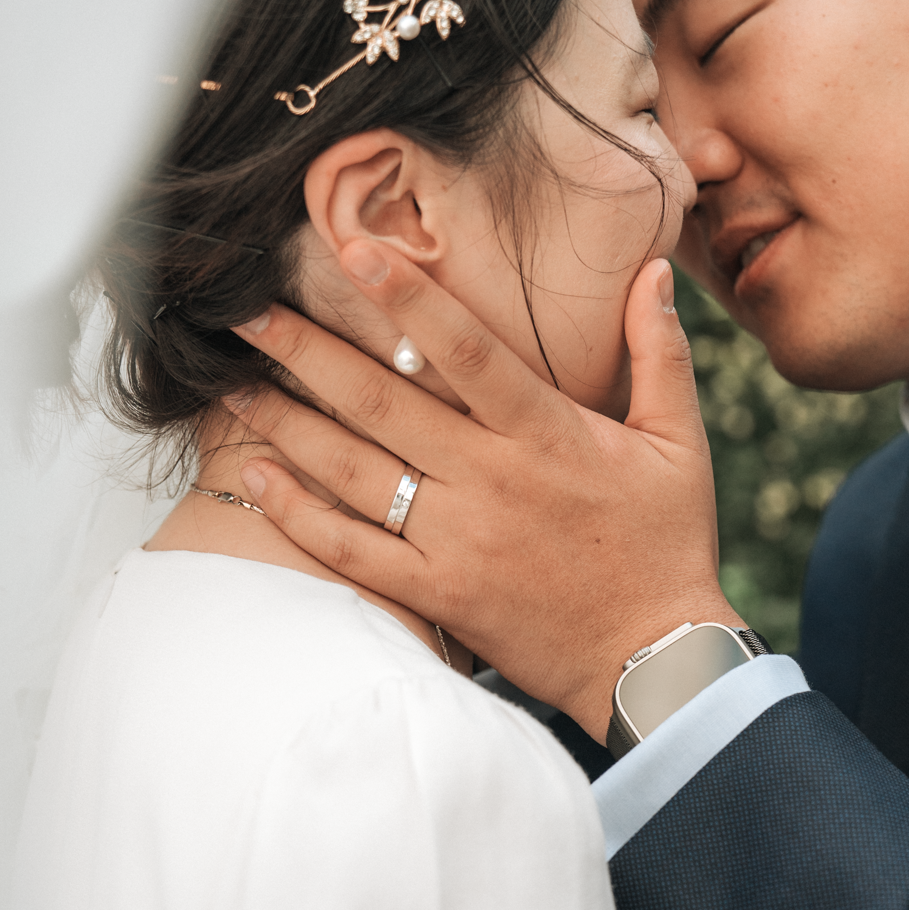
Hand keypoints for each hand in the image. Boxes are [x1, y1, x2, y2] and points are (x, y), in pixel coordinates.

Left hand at [225, 252, 739, 737]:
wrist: (654, 660)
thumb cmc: (668, 546)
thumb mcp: (680, 443)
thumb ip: (659, 352)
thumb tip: (652, 269)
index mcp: (548, 433)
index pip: (467, 350)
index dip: (407, 297)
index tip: (351, 249)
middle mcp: (492, 480)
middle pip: (383, 401)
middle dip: (306, 350)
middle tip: (243, 309)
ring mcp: (460, 540)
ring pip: (355, 470)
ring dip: (286, 422)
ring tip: (229, 382)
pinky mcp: (440, 593)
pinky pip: (356, 551)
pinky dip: (301, 515)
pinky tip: (257, 475)